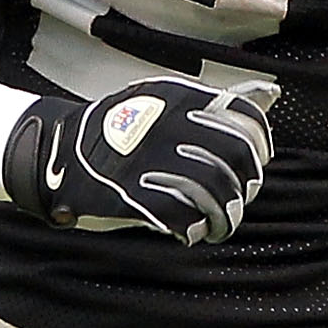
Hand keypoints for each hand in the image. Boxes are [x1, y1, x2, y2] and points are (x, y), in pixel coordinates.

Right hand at [4, 77, 276, 247]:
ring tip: (216, 226)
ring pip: (216, 192)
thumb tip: (270, 94)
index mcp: (178, 99)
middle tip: (235, 199)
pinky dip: (194, 230)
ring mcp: (151, 162)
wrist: (57, 152)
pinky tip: (190, 232)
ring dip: (224, 216)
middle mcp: (169, 126)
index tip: (254, 163)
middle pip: (236, 158)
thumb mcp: (162, 101)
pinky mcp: (134, 196)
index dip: (259, 146)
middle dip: (245, 184)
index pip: (244, 119)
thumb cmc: (117, 130)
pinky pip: (184, 218)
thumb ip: (213, 104)